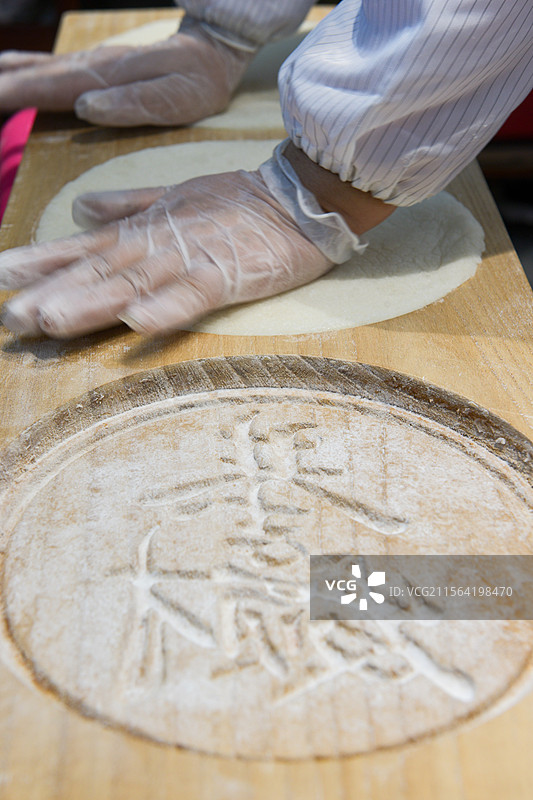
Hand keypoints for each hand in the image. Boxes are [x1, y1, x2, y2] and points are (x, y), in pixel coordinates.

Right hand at [0, 17, 252, 125]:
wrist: (213, 51)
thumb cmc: (197, 81)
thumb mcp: (174, 97)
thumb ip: (132, 103)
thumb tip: (84, 107)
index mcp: (102, 77)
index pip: (46, 88)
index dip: (12, 96)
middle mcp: (90, 67)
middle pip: (32, 75)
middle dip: (3, 87)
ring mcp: (91, 65)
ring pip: (36, 68)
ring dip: (7, 78)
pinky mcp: (96, 68)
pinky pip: (50, 71)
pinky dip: (25, 75)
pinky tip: (12, 76)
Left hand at [0, 169, 333, 337]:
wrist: (297, 198)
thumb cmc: (236, 203)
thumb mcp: (173, 197)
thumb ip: (127, 206)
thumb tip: (82, 211)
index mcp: (144, 231)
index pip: (85, 250)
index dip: (43, 262)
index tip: (3, 276)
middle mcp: (156, 244)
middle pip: (98, 273)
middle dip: (52, 293)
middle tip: (12, 317)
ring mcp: (190, 259)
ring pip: (133, 284)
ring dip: (92, 303)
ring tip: (52, 321)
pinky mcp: (226, 275)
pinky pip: (193, 295)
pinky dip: (166, 307)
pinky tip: (138, 324)